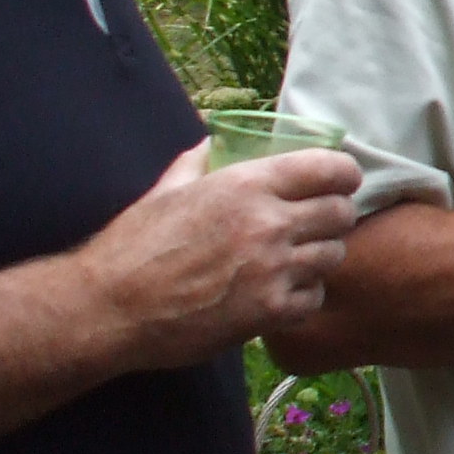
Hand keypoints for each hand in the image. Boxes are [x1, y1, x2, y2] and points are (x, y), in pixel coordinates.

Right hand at [84, 144, 361, 370]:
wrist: (110, 308)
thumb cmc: (132, 246)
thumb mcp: (165, 191)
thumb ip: (196, 163)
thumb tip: (209, 141)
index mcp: (246, 184)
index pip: (329, 168)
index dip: (343, 174)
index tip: (341, 182)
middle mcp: (268, 222)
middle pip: (341, 213)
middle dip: (335, 216)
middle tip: (319, 224)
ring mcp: (273, 269)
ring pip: (333, 256)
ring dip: (320, 256)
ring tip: (299, 259)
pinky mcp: (269, 311)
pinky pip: (314, 298)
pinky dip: (304, 295)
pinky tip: (283, 293)